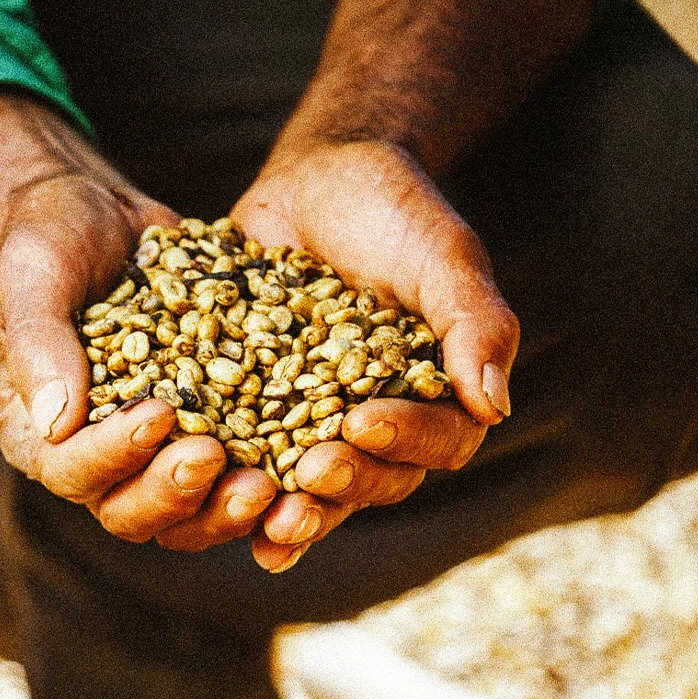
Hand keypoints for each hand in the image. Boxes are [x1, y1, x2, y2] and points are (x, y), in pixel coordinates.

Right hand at [0, 91, 281, 549]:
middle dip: (174, 493)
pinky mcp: (205, 434)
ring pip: (185, 515)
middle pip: (129, 513)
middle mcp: (93, 459)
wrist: (100, 217)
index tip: (158, 414)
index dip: (113, 454)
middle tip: (216, 457)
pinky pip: (233, 478)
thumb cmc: (50, 241)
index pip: (71, 470)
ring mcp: (152, 456)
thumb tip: (56, 422)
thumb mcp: (33, 276)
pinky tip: (306, 459)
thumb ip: (37, 343)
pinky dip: (267, 478)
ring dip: (222, 508)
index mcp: (37, 434)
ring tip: (267, 484)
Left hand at [230, 137, 518, 571]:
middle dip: (342, 484)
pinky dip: (232, 490)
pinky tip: (204, 503)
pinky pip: (248, 464)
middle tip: (309, 473)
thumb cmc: (394, 212)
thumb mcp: (442, 257)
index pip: (437, 442)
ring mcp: (313, 426)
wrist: (316, 180)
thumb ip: (473, 325)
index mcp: (437, 398)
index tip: (362, 420)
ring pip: (310, 490)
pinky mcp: (253, 416)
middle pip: (372, 480)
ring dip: (289, 511)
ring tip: (264, 518)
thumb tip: (492, 408)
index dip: (402, 440)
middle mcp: (378, 424)